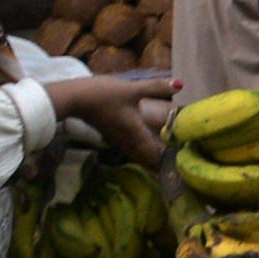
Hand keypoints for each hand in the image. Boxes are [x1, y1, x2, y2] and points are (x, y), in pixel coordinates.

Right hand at [46, 73, 170, 165]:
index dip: (170, 166)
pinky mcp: (114, 134)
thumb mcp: (132, 89)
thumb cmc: (103, 95)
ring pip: (140, 156)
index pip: (156, 158)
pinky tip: (148, 149)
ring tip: (168, 166)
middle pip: (149, 161)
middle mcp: (129, 142)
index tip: (185, 172)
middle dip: (164, 168)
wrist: (74, 98)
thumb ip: (156, 87)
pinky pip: (133, 149)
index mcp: (137, 135)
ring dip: (153, 161)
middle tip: (181, 173)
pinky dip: (144, 153)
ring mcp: (120, 139)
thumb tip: (180, 84)